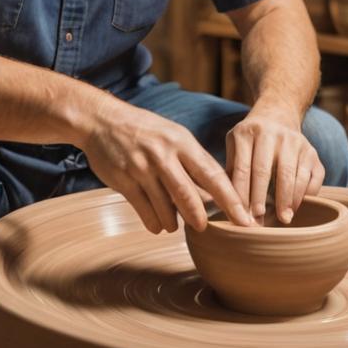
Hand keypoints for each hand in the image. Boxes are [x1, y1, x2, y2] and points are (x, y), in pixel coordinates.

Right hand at [80, 102, 251, 233]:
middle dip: (199, 218)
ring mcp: (142, 168)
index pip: (212, 175)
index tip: (244, 220)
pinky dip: (155, 223)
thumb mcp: (174, 136)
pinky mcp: (124, 181)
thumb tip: (217, 195)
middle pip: (189, 196)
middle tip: (204, 227)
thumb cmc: (147, 131)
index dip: (230, 200)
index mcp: (182, 142)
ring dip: (173, 222)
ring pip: (166, 210)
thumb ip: (194, 162)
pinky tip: (157, 222)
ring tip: (174, 221)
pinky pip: (146, 213)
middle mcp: (163, 155)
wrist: (103, 121)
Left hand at [225, 103, 324, 223]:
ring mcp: (294, 141)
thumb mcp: (235, 145)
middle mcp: (271, 133)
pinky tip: (297, 206)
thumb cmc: (251, 140)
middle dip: (262, 198)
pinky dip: (305, 194)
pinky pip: (311, 176)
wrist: (277, 115)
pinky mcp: (312, 151)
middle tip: (260, 220)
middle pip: (265, 171)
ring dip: (287, 200)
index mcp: (246, 132)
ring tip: (283, 218)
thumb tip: (227, 205)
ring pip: (291, 174)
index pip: (243, 168)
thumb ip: (231, 170)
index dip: (243, 193)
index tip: (242, 213)